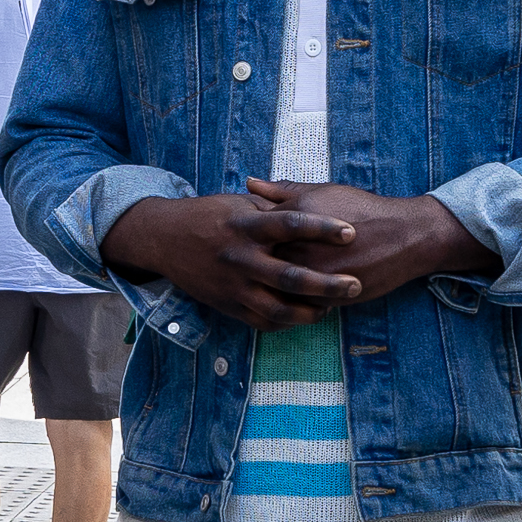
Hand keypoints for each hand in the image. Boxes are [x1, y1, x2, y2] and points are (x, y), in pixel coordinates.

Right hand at [105, 193, 361, 329]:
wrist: (165, 239)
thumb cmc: (210, 215)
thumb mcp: (240, 202)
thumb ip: (275, 204)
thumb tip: (312, 200)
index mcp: (246, 226)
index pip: (290, 225)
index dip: (322, 228)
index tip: (351, 231)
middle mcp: (240, 258)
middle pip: (289, 276)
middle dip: (326, 284)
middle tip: (356, 284)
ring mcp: (233, 286)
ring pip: (277, 307)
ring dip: (310, 311)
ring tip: (334, 307)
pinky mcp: (228, 305)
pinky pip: (262, 320)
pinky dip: (287, 321)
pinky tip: (307, 315)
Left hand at [249, 182, 488, 309]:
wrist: (404, 236)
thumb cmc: (361, 209)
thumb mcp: (320, 192)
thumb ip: (281, 191)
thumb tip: (249, 183)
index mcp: (293, 219)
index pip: (253, 231)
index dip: (248, 237)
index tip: (248, 239)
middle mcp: (299, 248)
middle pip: (260, 263)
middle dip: (254, 265)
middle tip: (250, 264)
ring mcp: (313, 276)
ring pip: (275, 288)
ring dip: (269, 287)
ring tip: (268, 281)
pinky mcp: (327, 297)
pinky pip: (297, 306)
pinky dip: (292, 302)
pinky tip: (291, 295)